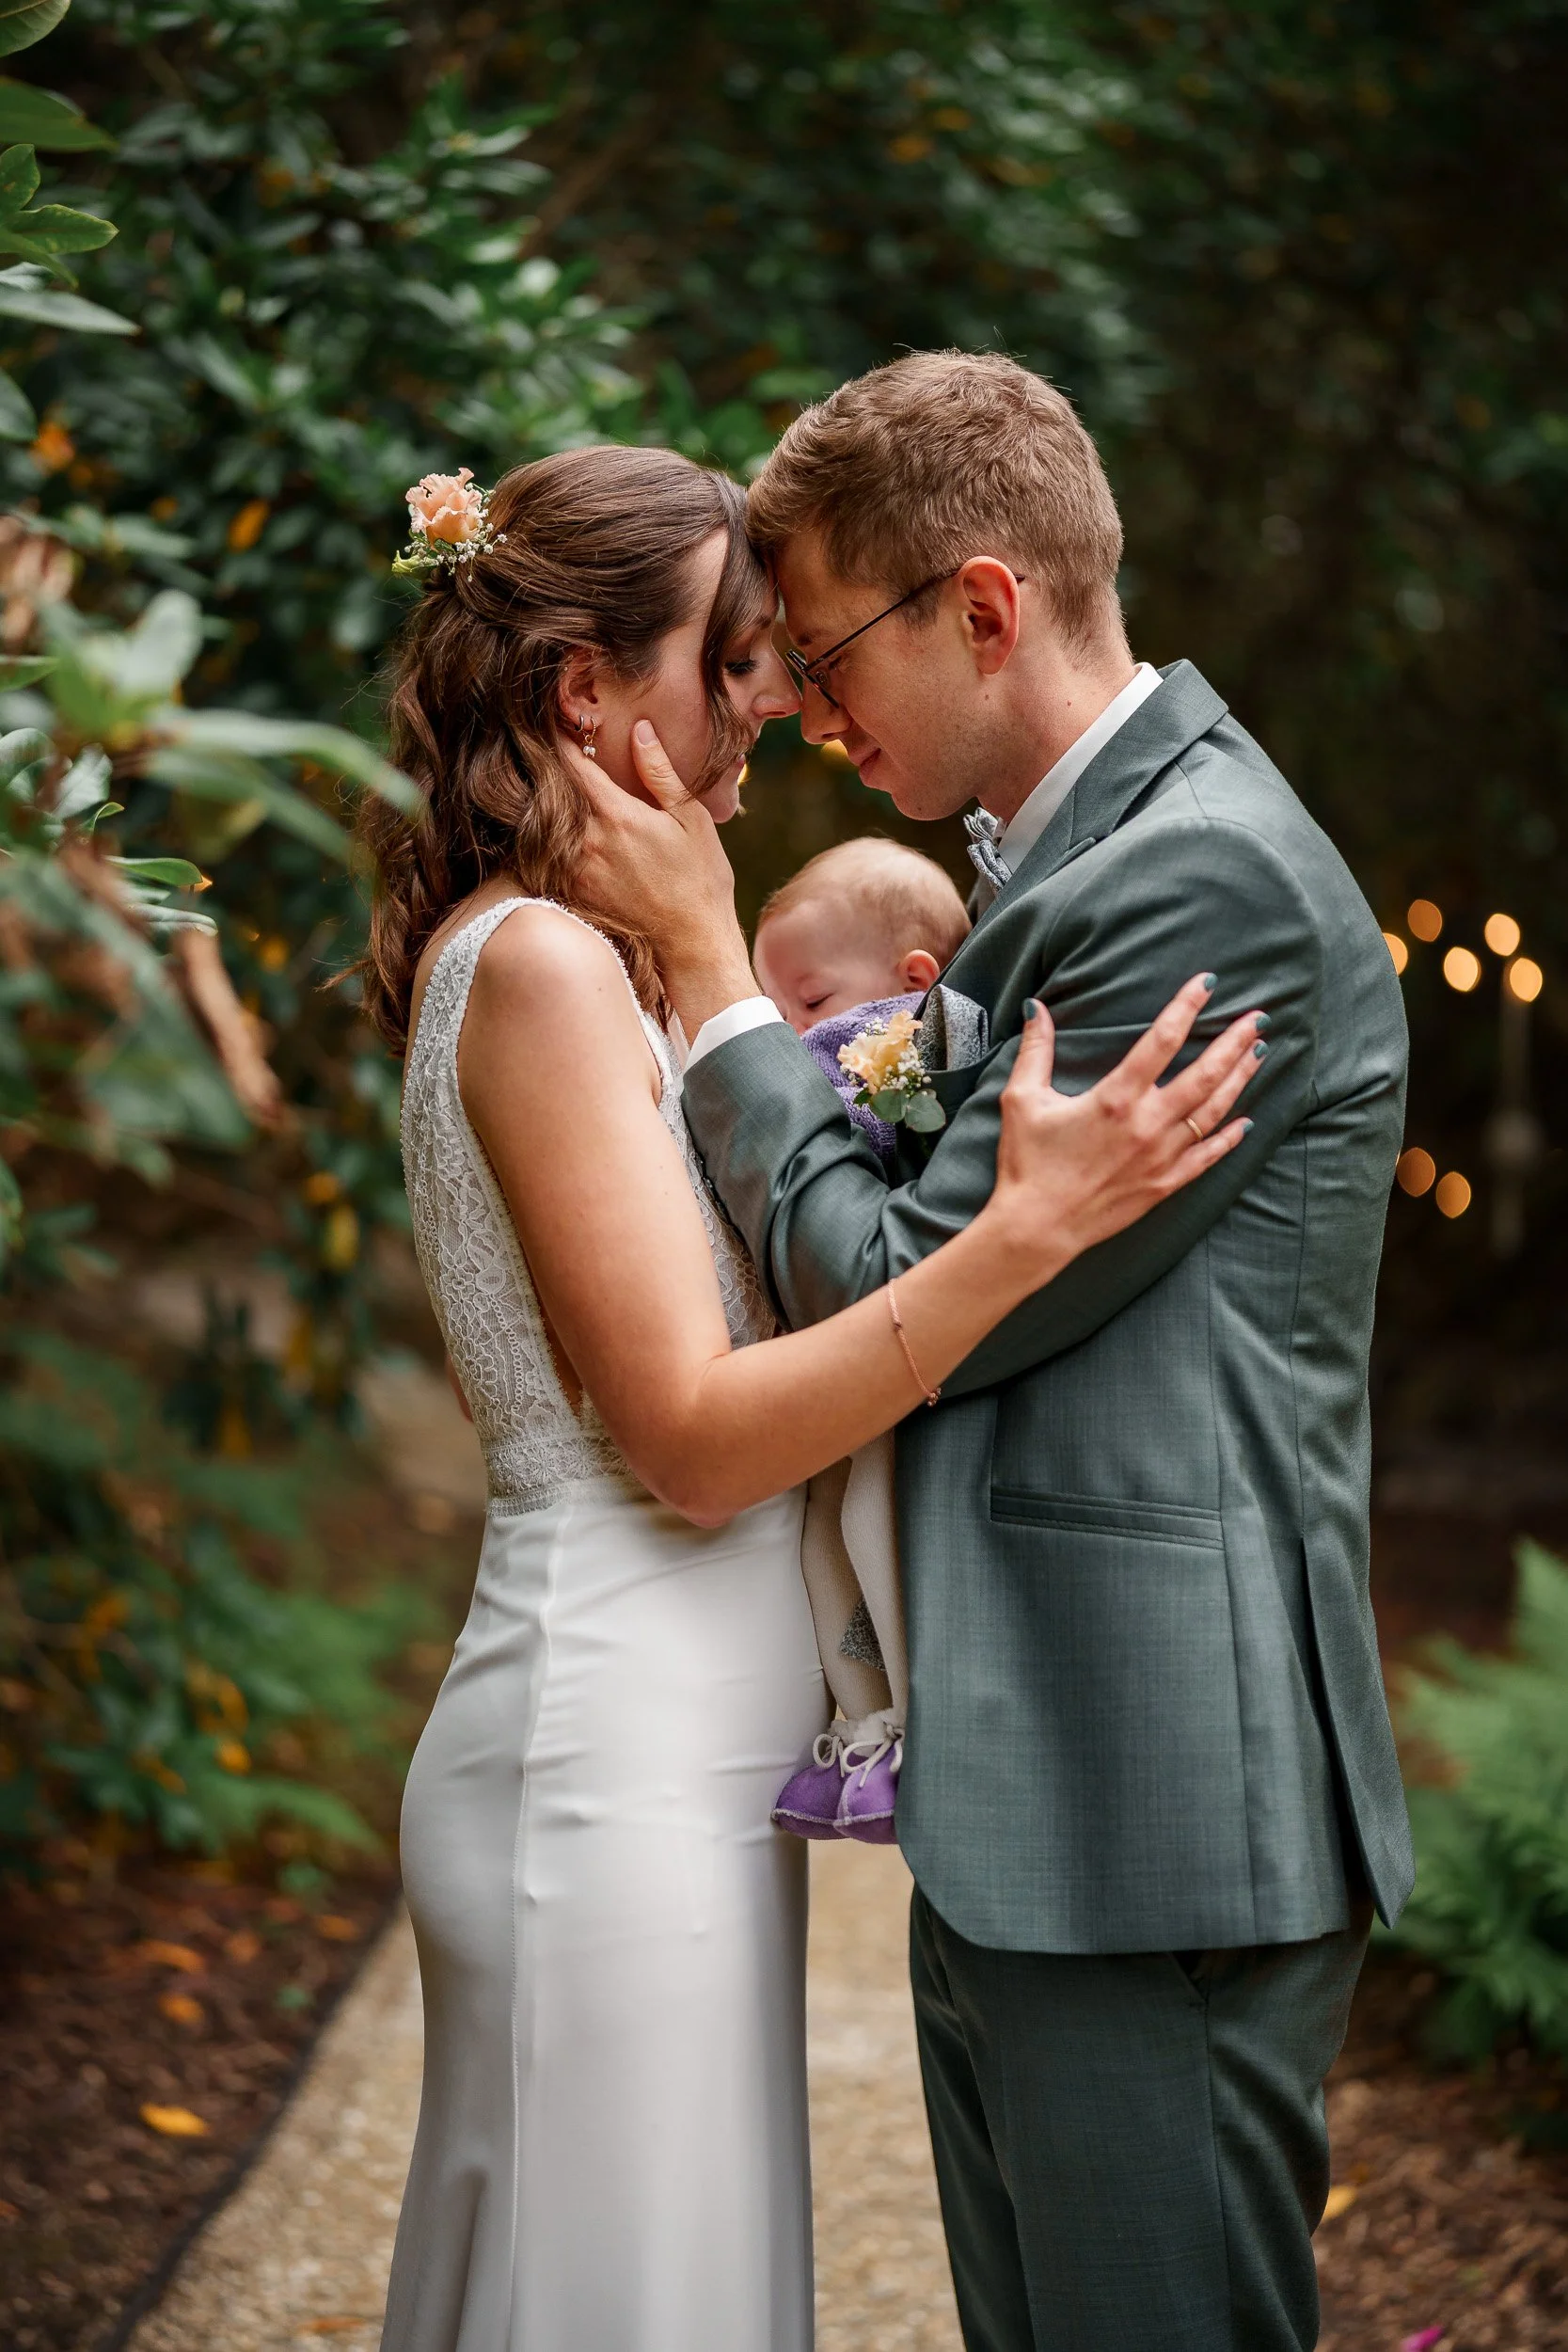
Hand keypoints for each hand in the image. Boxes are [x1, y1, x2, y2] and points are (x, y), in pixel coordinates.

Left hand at [567, 721, 756, 1031]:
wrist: (692, 945)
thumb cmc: (700, 880)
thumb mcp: (691, 819)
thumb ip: (659, 773)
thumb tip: (639, 729)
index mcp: (615, 815)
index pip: (571, 762)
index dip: (560, 735)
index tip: (556, 718)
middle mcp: (586, 841)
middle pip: (552, 790)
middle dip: (551, 767)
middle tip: (547, 745)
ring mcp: (574, 870)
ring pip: (547, 823)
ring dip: (549, 803)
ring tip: (550, 784)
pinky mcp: (571, 892)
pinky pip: (549, 855)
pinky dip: (550, 838)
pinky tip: (561, 830)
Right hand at [990, 974, 1262, 1284]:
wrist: (1036, 1228)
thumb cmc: (1027, 1164)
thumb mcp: (1022, 1099)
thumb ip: (1036, 1050)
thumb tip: (1039, 1008)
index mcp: (1115, 1099)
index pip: (1162, 1040)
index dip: (1187, 1006)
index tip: (1207, 983)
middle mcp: (1147, 1125)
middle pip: (1205, 1074)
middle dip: (1235, 1042)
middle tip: (1258, 1018)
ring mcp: (1161, 1157)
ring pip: (1214, 1112)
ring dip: (1240, 1080)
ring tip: (1259, 1054)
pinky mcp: (1163, 1186)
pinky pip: (1206, 1158)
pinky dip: (1229, 1138)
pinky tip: (1247, 1121)